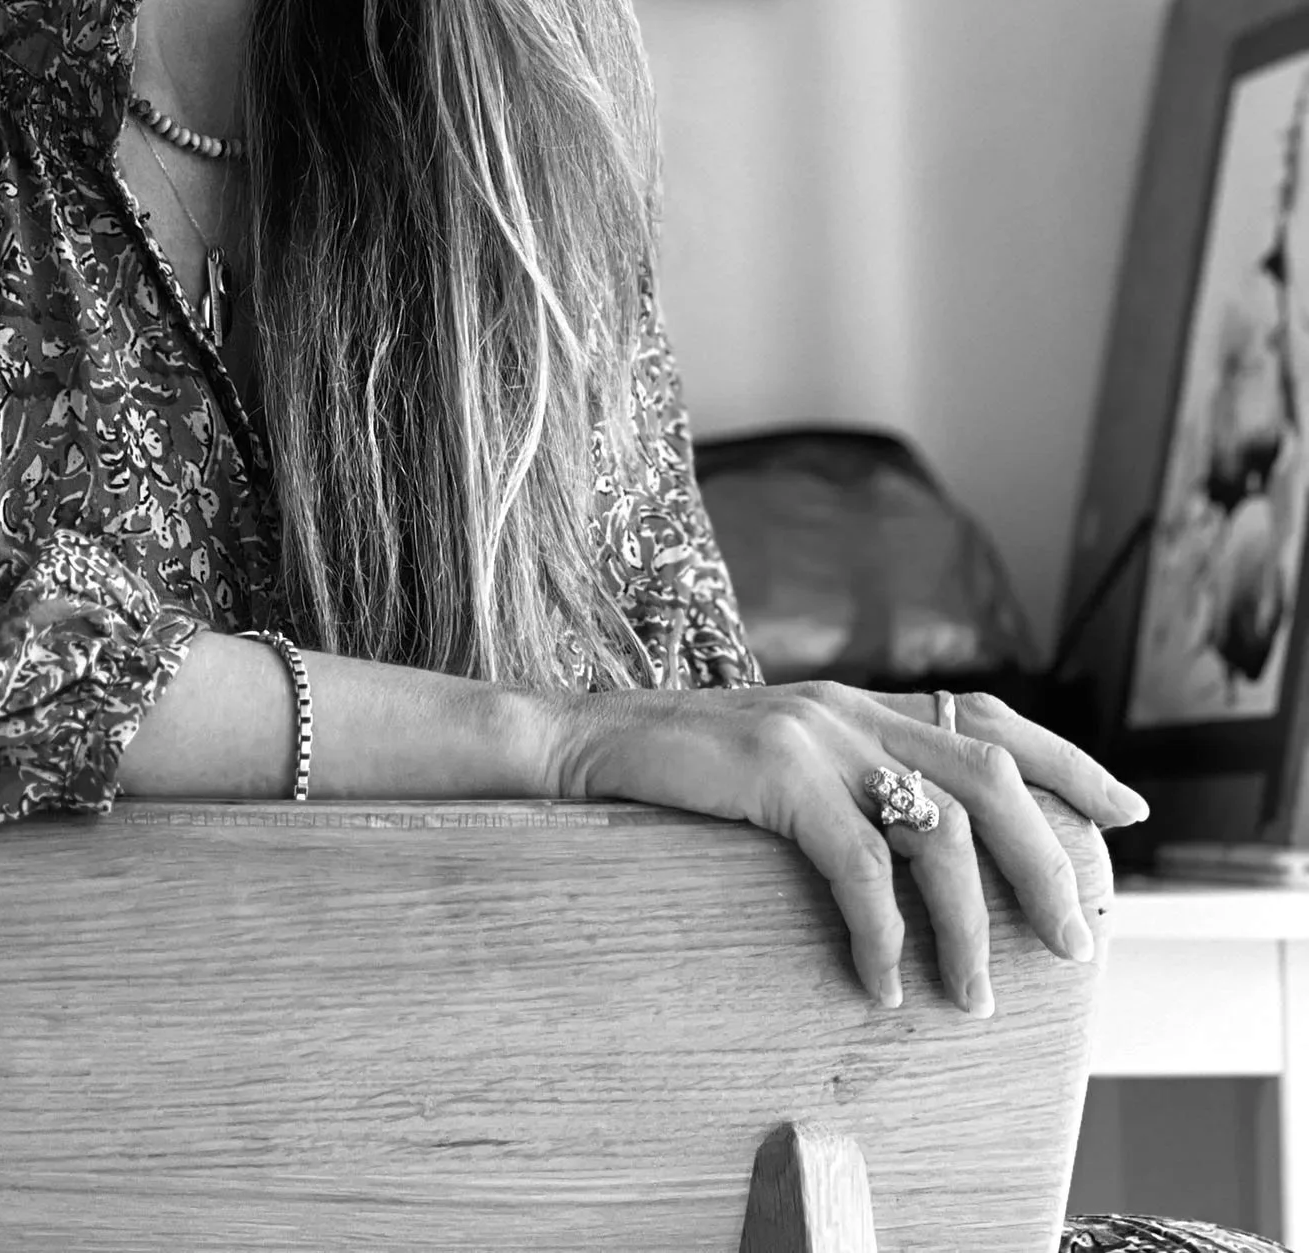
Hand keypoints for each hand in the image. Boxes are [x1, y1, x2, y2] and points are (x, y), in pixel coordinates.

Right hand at [555, 679, 1148, 1014]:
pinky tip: (881, 982)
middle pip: (990, 773)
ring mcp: (813, 732)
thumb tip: (921, 852)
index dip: (1067, 759)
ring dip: (969, 925)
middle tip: (1075, 940)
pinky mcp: (774, 771)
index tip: (1127, 810)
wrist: (574, 746)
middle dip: (1048, 859)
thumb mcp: (776, 766)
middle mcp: (848, 705)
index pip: (988, 717)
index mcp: (856, 703)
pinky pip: (858, 864)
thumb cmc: (673, 775)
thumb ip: (843, 783)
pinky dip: (883, 932)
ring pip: (938, 827)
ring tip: (972, 998)